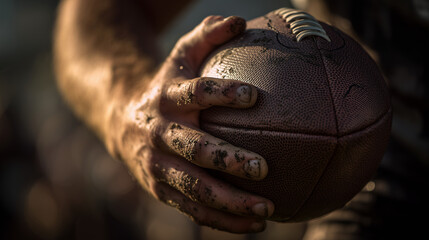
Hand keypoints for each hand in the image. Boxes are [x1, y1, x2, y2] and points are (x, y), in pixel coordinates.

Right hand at [108, 15, 274, 232]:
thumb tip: (240, 21)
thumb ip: (206, 36)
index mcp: (167, 98)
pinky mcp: (160, 189)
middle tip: (263, 168)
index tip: (255, 96)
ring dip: (229, 202)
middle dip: (228, 160)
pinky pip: (192, 209)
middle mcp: (160, 133)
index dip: (223, 93)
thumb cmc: (163, 86)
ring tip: (266, 210)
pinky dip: (221, 220)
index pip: (196, 93)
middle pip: (195, 149)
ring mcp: (157, 165)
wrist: (120, 119)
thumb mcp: (179, 57)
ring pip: (194, 188)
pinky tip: (253, 225)